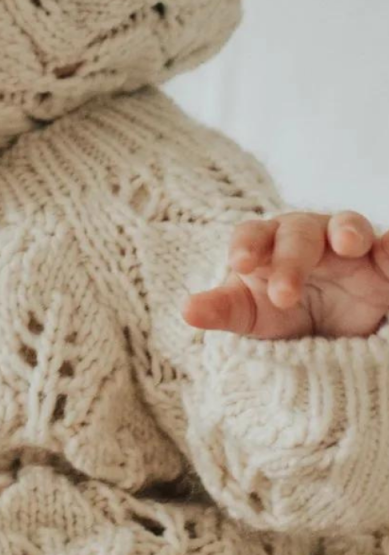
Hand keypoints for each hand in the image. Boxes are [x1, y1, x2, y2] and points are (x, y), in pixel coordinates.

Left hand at [182, 210, 388, 338]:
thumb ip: (221, 310)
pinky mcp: (381, 264)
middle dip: (291, 261)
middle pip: (297, 235)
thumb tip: (187, 311)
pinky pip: (387, 250)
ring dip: (348, 230)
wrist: (326, 328)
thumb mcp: (249, 314)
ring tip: (349, 244)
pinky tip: (388, 253)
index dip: (246, 246)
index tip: (238, 265)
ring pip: (347, 226)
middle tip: (284, 295)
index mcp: (266, 243)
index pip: (251, 235)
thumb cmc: (277, 309)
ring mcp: (347, 246)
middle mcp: (306, 236)